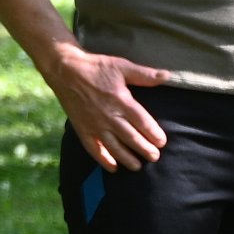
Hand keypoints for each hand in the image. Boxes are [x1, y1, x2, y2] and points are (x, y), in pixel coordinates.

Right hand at [42, 44, 170, 170]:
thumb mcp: (121, 66)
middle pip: (131, 138)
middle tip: (155, 157)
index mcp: (122, 101)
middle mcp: (110, 117)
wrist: (65, 71)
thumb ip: (144, 75)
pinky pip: (94, 149)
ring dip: (128, 158)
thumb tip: (168, 76)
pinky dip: (104, 160)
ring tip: (137, 166)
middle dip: (145, 150)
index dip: (154, 134)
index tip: (161, 142)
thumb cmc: (95, 67)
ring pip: (115, 147)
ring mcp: (95, 125)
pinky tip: (113, 168)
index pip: (143, 122)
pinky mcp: (83, 129)